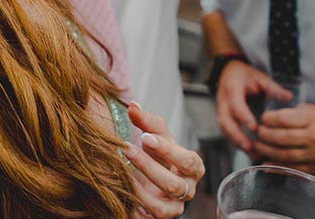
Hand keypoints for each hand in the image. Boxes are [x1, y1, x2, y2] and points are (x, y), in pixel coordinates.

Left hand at [124, 101, 204, 217]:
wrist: (152, 180)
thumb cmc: (159, 155)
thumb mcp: (156, 137)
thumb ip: (147, 122)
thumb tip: (133, 106)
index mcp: (193, 168)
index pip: (189, 161)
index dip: (168, 150)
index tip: (145, 137)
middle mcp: (188, 190)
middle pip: (175, 185)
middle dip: (149, 167)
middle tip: (127, 150)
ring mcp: (175, 208)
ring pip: (162, 208)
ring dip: (139, 189)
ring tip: (121, 170)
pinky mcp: (160, 218)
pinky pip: (149, 216)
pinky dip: (134, 203)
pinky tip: (121, 188)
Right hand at [214, 61, 292, 154]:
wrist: (229, 72)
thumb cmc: (245, 75)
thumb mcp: (259, 77)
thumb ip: (272, 87)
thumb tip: (289, 97)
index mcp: (232, 88)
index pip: (236, 104)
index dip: (244, 116)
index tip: (255, 128)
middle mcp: (223, 100)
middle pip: (225, 121)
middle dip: (236, 136)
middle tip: (249, 147)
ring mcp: (221, 109)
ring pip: (224, 128)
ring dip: (236, 142)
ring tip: (251, 153)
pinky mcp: (223, 117)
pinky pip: (226, 131)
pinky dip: (236, 142)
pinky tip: (248, 151)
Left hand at [254, 103, 314, 180]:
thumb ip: (305, 111)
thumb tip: (286, 111)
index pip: (284, 118)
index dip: (268, 119)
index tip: (262, 118)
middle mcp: (314, 137)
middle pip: (280, 137)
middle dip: (264, 135)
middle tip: (257, 133)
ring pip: (284, 154)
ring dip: (267, 151)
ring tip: (258, 147)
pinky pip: (294, 169)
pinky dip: (278, 167)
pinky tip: (268, 164)